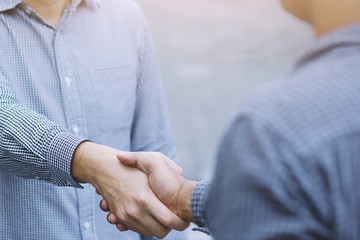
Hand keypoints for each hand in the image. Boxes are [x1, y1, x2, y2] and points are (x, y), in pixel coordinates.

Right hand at [72, 142, 187, 237]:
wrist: (104, 169)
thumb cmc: (132, 166)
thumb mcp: (154, 159)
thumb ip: (170, 166)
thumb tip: (181, 172)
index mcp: (146, 198)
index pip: (169, 221)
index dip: (180, 223)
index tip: (184, 219)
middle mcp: (135, 211)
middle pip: (160, 232)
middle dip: (169, 227)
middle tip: (172, 218)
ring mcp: (126, 216)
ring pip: (148, 233)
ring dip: (156, 227)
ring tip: (160, 216)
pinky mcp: (120, 217)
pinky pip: (136, 229)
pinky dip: (142, 226)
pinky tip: (146, 215)